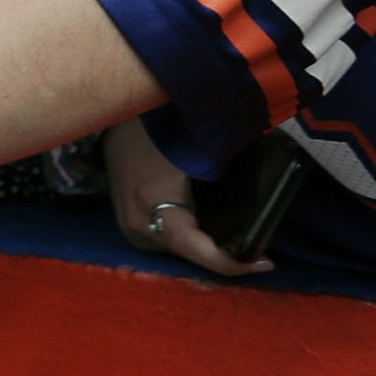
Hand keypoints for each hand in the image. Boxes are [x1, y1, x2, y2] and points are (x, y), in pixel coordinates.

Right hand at [105, 119, 271, 275]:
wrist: (105, 114)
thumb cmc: (152, 122)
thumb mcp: (194, 142)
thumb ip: (226, 162)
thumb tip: (271, 179)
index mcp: (149, 200)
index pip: (191, 244)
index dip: (227, 261)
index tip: (264, 262)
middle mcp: (136, 221)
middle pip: (186, 252)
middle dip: (224, 256)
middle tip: (262, 252)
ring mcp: (129, 225)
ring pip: (177, 249)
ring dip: (208, 247)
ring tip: (243, 242)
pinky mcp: (130, 223)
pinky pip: (168, 239)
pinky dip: (194, 238)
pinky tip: (215, 232)